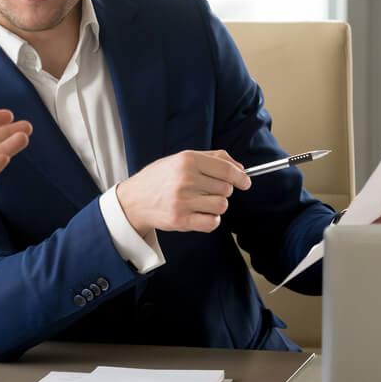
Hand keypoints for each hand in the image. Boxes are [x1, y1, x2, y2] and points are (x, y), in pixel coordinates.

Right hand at [115, 150, 250, 236]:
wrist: (134, 199)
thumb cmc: (161, 178)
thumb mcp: (181, 159)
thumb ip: (212, 159)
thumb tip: (240, 169)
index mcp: (187, 160)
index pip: (226, 170)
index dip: (240, 177)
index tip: (245, 182)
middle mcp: (185, 179)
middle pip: (226, 189)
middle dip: (221, 191)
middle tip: (206, 191)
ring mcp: (182, 201)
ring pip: (221, 206)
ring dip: (216, 206)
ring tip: (201, 202)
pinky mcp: (180, 220)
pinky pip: (212, 222)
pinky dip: (211, 220)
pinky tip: (200, 214)